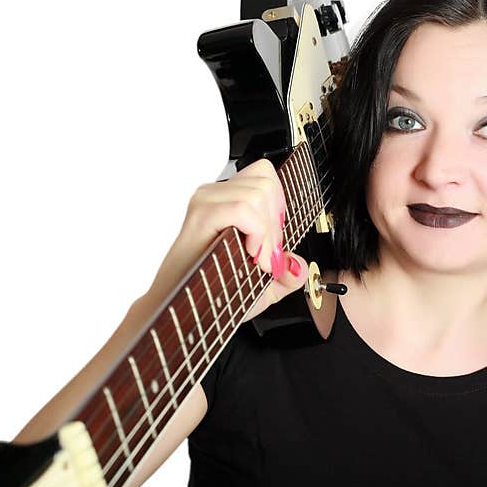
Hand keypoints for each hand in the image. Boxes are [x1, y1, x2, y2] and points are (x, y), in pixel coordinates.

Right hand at [145, 158, 308, 322]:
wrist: (187, 311)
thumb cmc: (215, 293)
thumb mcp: (262, 286)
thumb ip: (287, 275)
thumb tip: (299, 264)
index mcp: (229, 201)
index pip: (265, 175)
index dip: (279, 206)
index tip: (272, 240)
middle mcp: (216, 196)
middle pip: (267, 183)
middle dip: (276, 224)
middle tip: (265, 255)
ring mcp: (206, 201)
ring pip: (258, 194)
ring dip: (267, 233)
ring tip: (256, 258)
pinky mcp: (201, 214)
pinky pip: (242, 208)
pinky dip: (257, 233)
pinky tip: (251, 254)